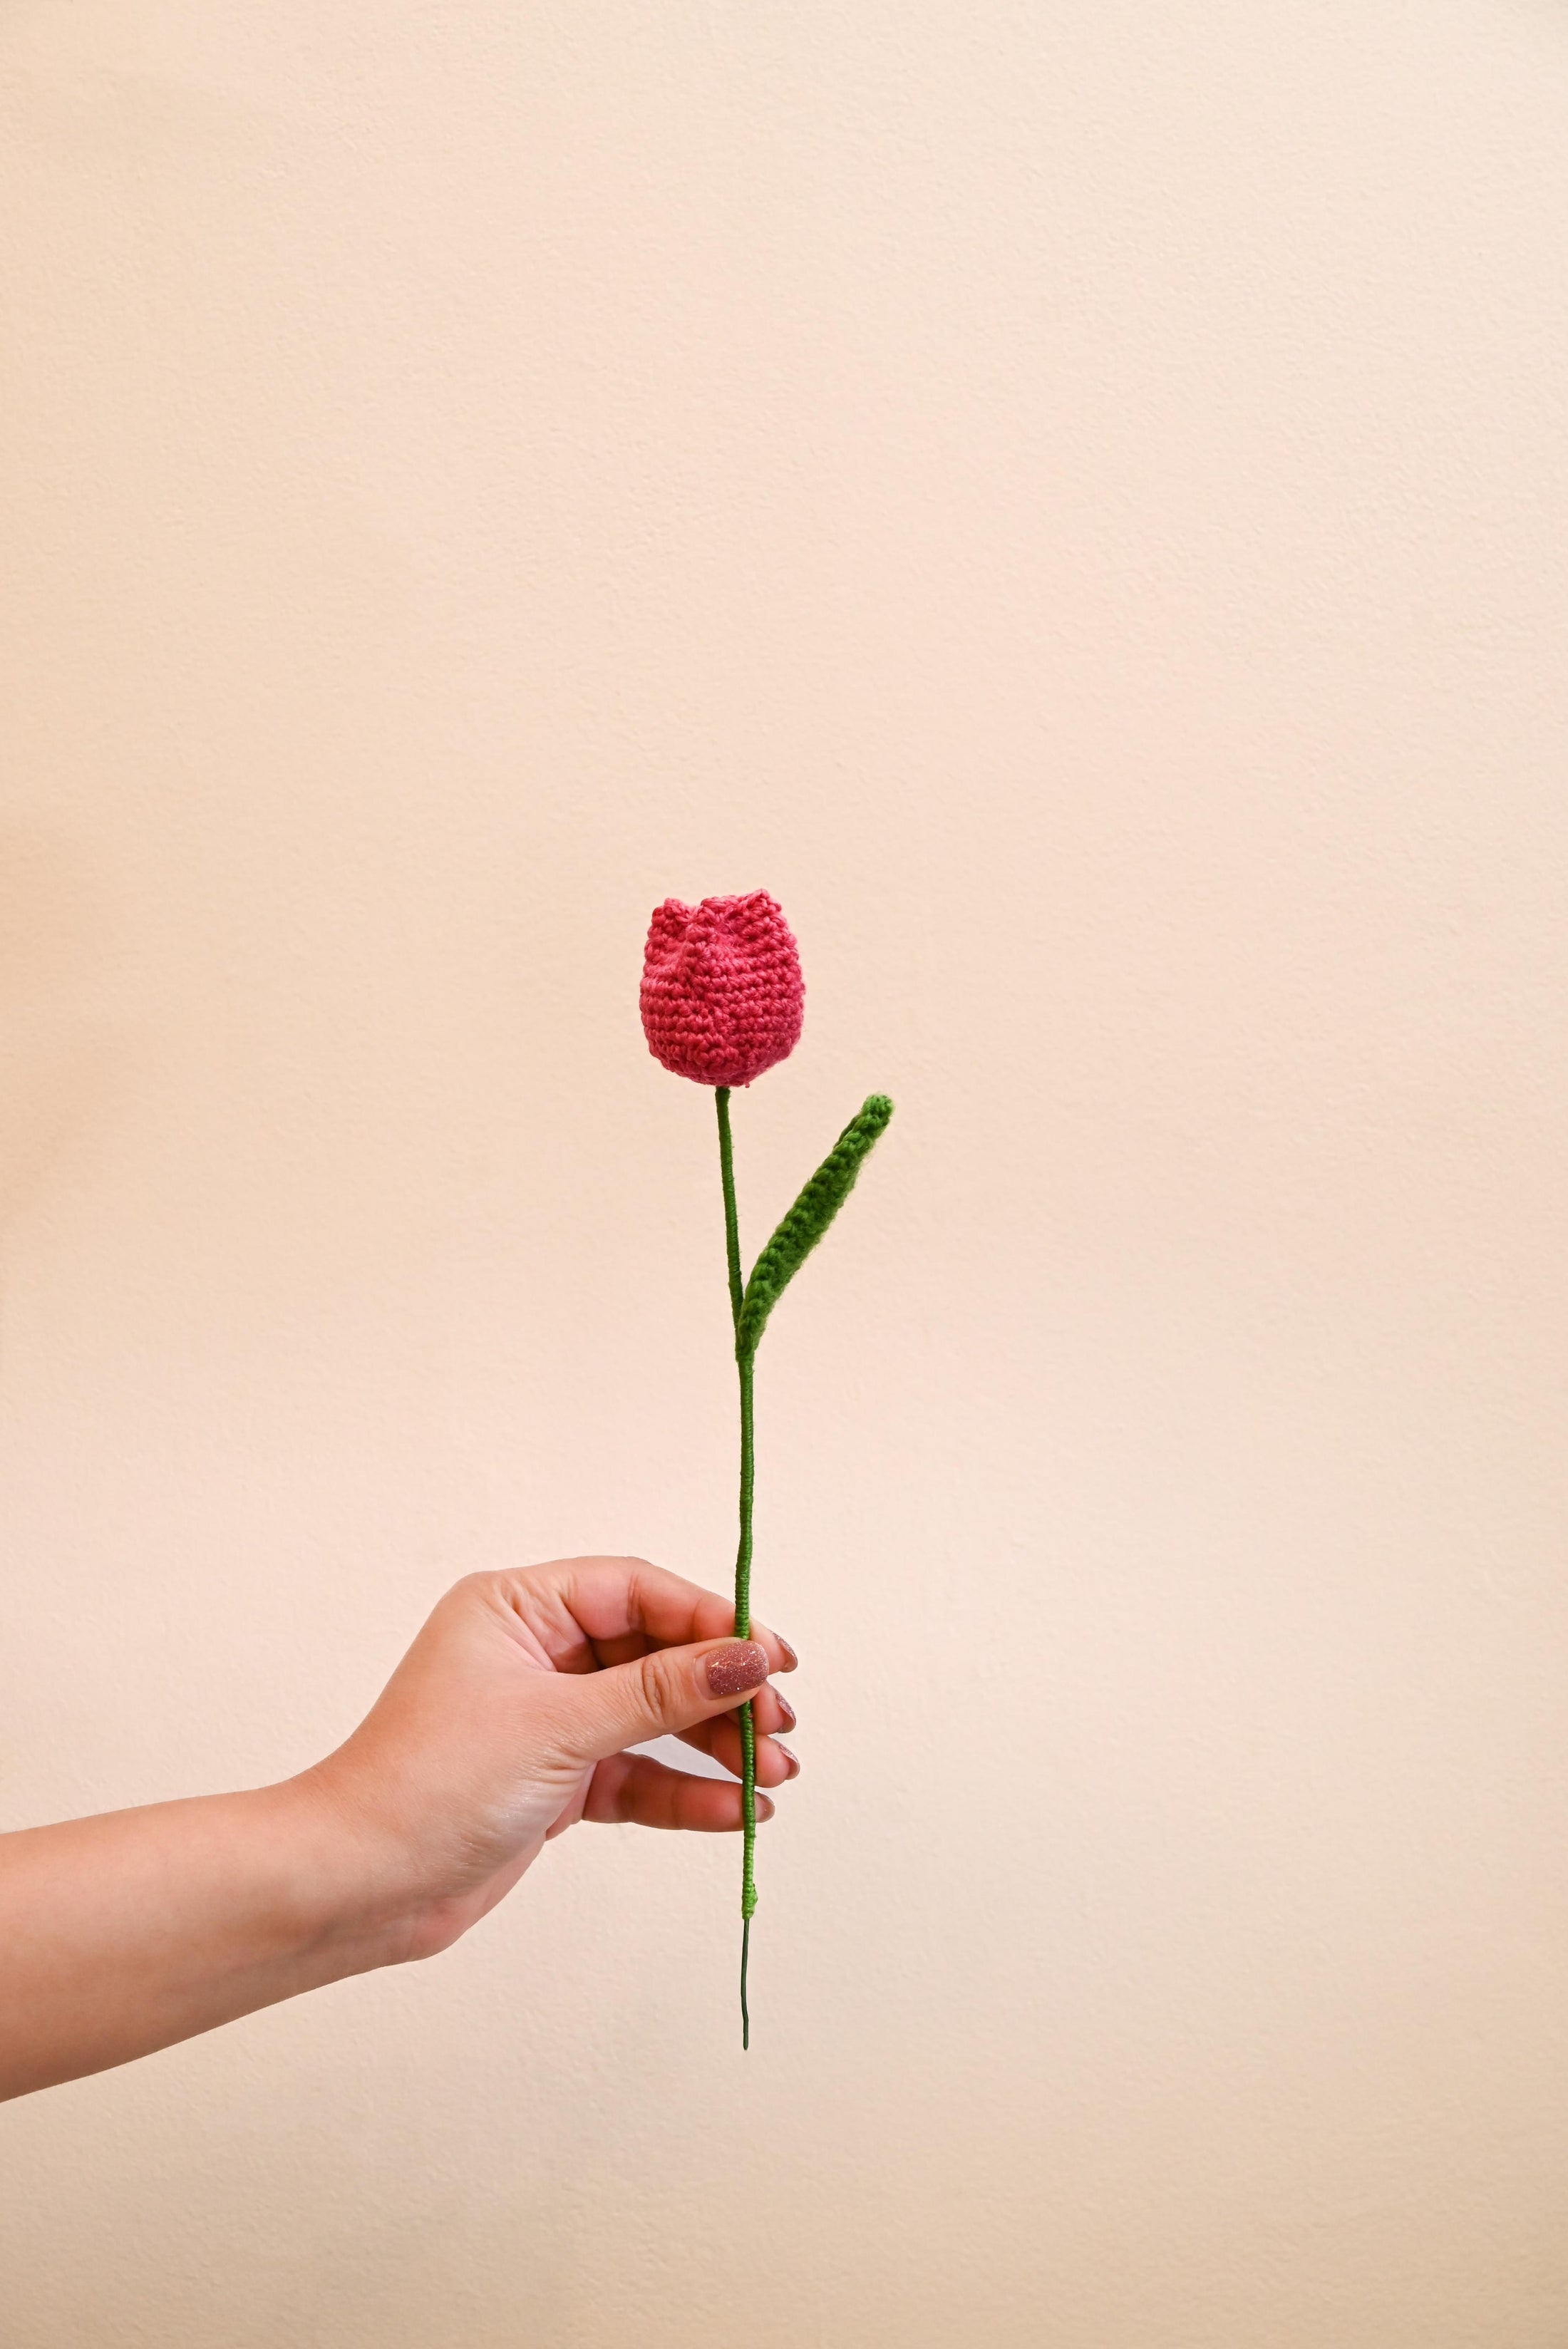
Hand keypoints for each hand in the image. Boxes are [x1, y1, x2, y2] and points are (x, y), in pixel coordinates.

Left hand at [305, 1559, 799, 1963]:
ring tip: (776, 1777)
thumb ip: (660, 1692)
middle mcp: (534, 1653)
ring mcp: (545, 1720)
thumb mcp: (558, 1725)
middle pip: (655, 1655)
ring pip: (652, 1719)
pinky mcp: (552, 1782)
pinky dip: (683, 1791)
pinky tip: (735, 1811)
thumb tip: (745, 1658)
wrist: (358, 1886)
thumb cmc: (430, 1783)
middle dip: (722, 1691)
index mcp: (518, 1608)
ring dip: (715, 1746)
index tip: (772, 1658)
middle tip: (782, 1724)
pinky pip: (635, 1775)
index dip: (711, 1621)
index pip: (638, 1593)